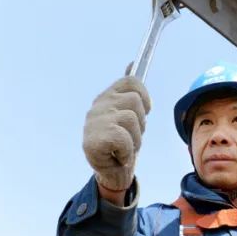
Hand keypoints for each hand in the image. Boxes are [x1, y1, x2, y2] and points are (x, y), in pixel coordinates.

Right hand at [82, 76, 150, 194]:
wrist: (112, 173)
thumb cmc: (123, 143)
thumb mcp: (130, 114)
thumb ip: (131, 91)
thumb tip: (133, 62)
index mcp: (108, 97)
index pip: (132, 82)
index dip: (144, 97)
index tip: (143, 112)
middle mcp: (98, 105)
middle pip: (136, 101)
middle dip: (141, 124)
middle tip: (129, 137)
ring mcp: (93, 121)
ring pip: (132, 120)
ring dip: (135, 140)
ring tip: (124, 148)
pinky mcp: (91, 140)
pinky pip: (123, 138)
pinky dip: (127, 151)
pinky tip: (118, 156)